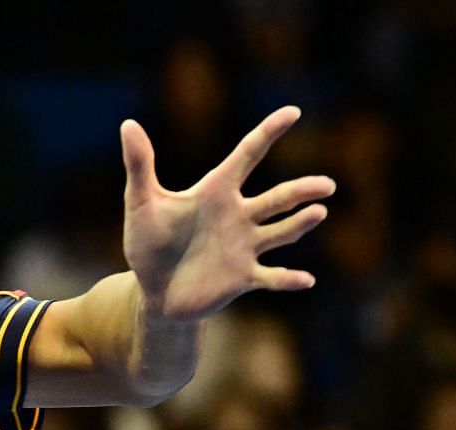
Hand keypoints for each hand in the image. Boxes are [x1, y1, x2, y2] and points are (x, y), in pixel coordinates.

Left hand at [121, 106, 333, 322]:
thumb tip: (128, 124)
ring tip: (318, 213)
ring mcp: (245, 247)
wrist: (154, 291)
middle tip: (327, 186)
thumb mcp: (141, 204)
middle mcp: (239, 216)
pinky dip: (288, 280)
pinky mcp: (243, 277)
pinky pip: (271, 277)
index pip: (248, 154)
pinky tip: (306, 280)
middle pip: (278, 198)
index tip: (292, 112)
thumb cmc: (148, 245)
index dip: (268, 132)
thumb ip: (139, 165)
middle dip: (302, 191)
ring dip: (300, 224)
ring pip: (281, 231)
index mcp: (217, 192)